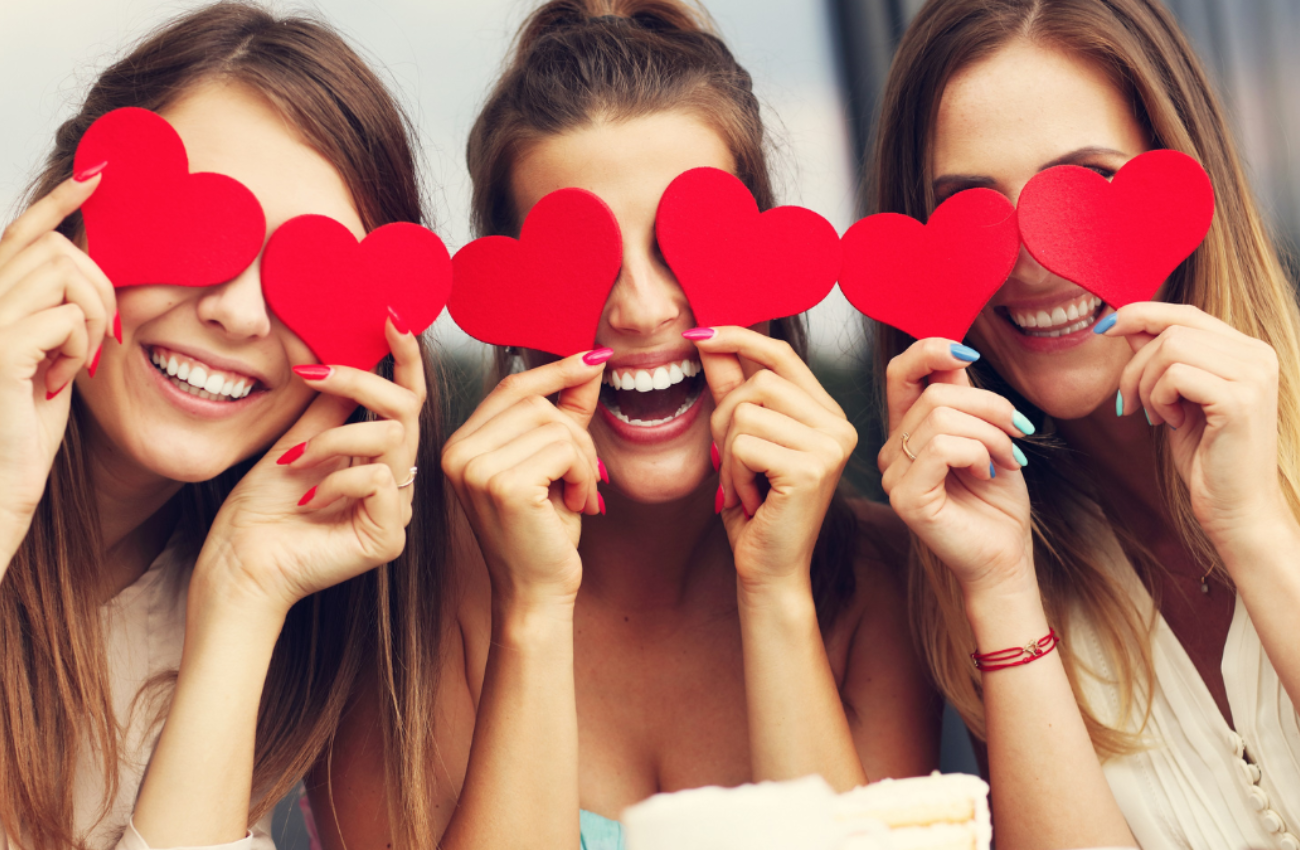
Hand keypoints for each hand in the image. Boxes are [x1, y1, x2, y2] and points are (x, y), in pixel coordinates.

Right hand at [0, 172, 115, 566]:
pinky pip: (65, 318)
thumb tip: (93, 273)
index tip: (100, 174)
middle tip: (99, 338)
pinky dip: (79, 349)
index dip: (61, 199)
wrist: (0, 485)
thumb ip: (61, 313)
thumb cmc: (24, 426)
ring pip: (65, 277)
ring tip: (73, 364)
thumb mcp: (51, 357)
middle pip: (56, 248)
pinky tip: (59, 382)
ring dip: (91, 321)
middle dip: (98, 287)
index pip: (22, 230)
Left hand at [192, 320, 423, 618]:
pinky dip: (337, 480)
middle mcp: (394, 481)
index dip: (406, 357)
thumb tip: (348, 352)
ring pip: (392, 439)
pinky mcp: (388, 537)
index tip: (390, 317)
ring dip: (332, 440)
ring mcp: (396, 510)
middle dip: (360, 382)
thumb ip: (330, 404)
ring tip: (294, 461)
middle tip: (313, 373)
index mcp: (377, 457)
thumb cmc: (259, 511)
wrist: (239, 565)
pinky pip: (380, 480)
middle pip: (407, 409)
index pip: (406, 399)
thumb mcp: (296, 438)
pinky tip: (307, 499)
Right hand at [440, 351, 605, 606]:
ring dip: (584, 459)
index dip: (556, 371)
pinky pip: (565, 449)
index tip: (595, 359)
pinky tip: (577, 504)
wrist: (535, 594)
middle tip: (586, 477)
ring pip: (555, 425)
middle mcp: (458, 453)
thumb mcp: (552, 465)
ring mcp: (476, 469)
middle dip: (577, 435)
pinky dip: (584, 474)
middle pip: (538, 403)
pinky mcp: (504, 486)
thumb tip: (588, 364)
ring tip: (579, 493)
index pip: (512, 387)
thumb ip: (564, 414)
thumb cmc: (542, 535)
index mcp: (461, 445)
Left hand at [688, 327, 856, 592]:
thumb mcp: (740, 441)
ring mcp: (830, 446)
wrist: (768, 568)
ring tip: (744, 484)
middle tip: (731, 463)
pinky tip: (750, 498)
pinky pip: (744, 444)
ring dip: (727, 452)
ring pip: (746, 412)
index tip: (698, 334)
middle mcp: (838, 426)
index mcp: (826, 414)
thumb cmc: (755, 508)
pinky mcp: (811, 468)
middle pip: (758, 381)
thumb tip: (709, 340)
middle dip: (724, 418)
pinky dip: (732, 473)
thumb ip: (730, 390)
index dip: (739, 338)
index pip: (782, 355)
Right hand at [877, 338, 1034, 597]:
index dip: (930, 350)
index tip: (969, 353)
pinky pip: (941, 448)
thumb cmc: (997, 500)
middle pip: (936, 394)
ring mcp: (893, 476)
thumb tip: (955, 350)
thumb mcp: (986, 434)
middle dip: (991, 408)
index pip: (900, 373)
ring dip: (991, 435)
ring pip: (941, 418)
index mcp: (908, 432)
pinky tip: (987, 474)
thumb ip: (964, 397)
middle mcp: (892, 451)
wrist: (1005, 555)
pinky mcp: (905, 498)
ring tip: (1007, 461)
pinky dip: (977, 454)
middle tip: (1018, 437)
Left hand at [1107, 302, 1285, 552]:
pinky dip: (1158, 399)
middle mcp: (1258, 355)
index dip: (1141, 314)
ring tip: (1154, 416)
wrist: (1237, 509)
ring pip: (1170, 348)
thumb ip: (1160, 360)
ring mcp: (1253, 375)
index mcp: (1247, 351)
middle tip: (1128, 404)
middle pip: (1172, 329)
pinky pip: (1175, 376)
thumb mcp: (1176, 399)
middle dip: (1135, 365)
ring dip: (1145, 384)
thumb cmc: (1207, 457)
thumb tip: (1127, 324)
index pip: (1186, 313)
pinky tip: (1169, 424)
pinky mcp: (1239, 400)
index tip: (1105, 329)